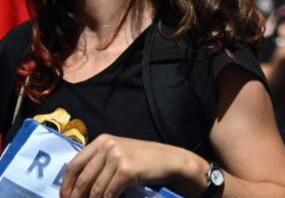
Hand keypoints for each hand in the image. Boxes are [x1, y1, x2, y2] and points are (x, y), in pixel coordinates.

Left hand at [60, 134, 204, 197]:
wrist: (170, 161)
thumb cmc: (144, 160)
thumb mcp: (119, 153)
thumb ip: (99, 162)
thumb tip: (76, 185)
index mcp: (102, 140)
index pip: (74, 164)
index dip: (66, 184)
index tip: (64, 197)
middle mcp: (108, 146)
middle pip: (82, 178)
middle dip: (76, 196)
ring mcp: (117, 157)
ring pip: (95, 189)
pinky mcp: (125, 169)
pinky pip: (108, 193)